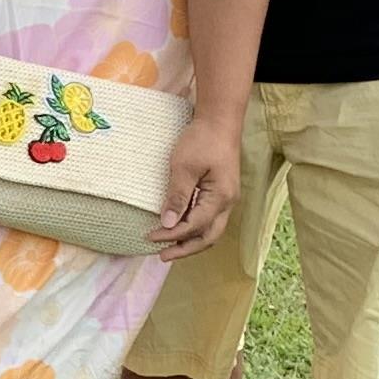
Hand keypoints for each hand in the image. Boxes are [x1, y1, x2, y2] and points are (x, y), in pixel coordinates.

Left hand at [147, 116, 244, 260]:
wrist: (220, 121)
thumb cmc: (202, 140)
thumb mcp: (184, 167)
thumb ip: (177, 196)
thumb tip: (168, 223)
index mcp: (220, 197)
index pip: (194, 226)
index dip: (172, 235)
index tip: (150, 237)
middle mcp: (228, 202)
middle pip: (209, 236)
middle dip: (186, 249)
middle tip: (162, 256)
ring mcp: (227, 199)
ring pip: (211, 230)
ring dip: (191, 241)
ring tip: (169, 247)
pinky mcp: (221, 193)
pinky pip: (209, 218)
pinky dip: (194, 228)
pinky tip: (180, 229)